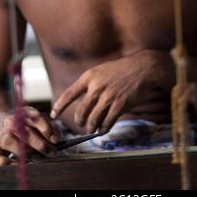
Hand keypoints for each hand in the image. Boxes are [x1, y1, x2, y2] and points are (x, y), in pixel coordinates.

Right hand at [0, 106, 60, 165]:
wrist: (8, 129)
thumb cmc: (31, 129)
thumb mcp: (42, 124)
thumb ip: (51, 130)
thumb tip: (55, 140)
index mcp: (24, 113)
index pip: (35, 117)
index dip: (46, 128)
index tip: (55, 140)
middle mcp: (10, 122)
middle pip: (24, 132)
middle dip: (41, 145)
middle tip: (52, 153)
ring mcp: (1, 135)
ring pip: (9, 142)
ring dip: (25, 153)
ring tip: (37, 158)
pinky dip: (5, 162)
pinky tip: (17, 163)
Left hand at [50, 49, 173, 133]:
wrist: (143, 68)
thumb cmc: (121, 69)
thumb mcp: (100, 70)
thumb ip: (90, 84)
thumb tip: (80, 100)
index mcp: (89, 77)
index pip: (69, 94)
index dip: (60, 106)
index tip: (53, 114)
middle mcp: (96, 87)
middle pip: (81, 112)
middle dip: (79, 121)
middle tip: (81, 124)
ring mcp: (108, 97)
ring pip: (93, 120)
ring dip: (91, 127)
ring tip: (91, 128)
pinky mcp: (120, 105)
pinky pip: (107, 122)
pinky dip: (103, 128)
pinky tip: (103, 129)